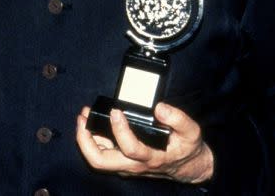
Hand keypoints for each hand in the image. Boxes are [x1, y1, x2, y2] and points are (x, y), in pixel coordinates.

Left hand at [75, 103, 213, 183]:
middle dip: (86, 140)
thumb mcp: (191, 132)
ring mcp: (126, 166)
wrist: (188, 167)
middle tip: (83, 118)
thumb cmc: (186, 148)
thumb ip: (178, 119)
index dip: (119, 130)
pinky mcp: (122, 162)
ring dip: (85, 139)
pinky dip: (92, 139)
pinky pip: (102, 154)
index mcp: (151, 158)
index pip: (130, 148)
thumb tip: (160, 108)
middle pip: (101, 161)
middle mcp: (134, 165)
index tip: (116, 111)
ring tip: (83, 116)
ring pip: (97, 159)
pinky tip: (91, 123)